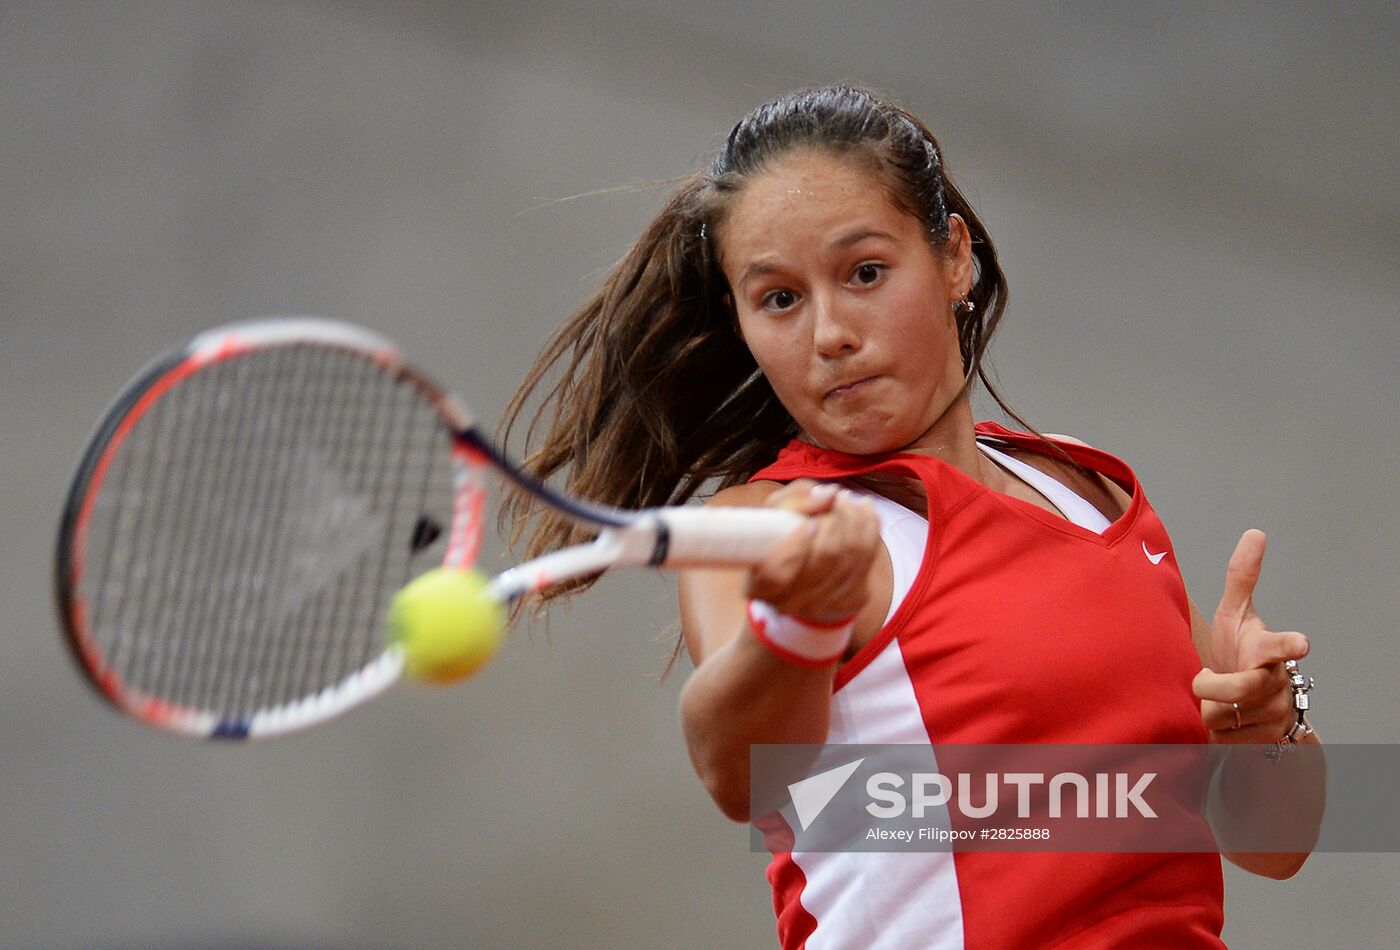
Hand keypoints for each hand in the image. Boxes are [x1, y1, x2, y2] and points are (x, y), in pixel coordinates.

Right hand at [745, 480, 879, 622]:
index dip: (797, 546)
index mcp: (759, 585)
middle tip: (837, 497)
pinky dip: (870, 528)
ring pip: (851, 557)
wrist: (802, 567)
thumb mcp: (776, 511)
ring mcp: (822, 606)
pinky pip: (868, 559)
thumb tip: (830, 495)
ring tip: (849, 500)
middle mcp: (788, 603)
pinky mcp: (851, 600)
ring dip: (855, 520)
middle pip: (825, 559)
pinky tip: (865, 509)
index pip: (777, 572)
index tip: (810, 522)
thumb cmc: (779, 533)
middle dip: (836, 520)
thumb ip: (797, 501)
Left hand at [1193, 529, 1309, 742]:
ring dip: (1205, 710)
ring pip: (1223, 717)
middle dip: (1217, 688)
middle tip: (1199, 682)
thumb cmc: (1239, 652)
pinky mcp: (1258, 743)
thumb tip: (1255, 533)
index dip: (1290, 645)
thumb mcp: (1235, 616)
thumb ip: (1243, 578)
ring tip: (1208, 701)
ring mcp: (1270, 716)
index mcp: (1268, 651)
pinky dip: (1209, 732)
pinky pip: (1221, 740)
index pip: (1282, 646)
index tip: (1301, 642)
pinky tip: (1215, 723)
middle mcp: (1276, 684)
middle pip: (1242, 689)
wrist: (1246, 704)